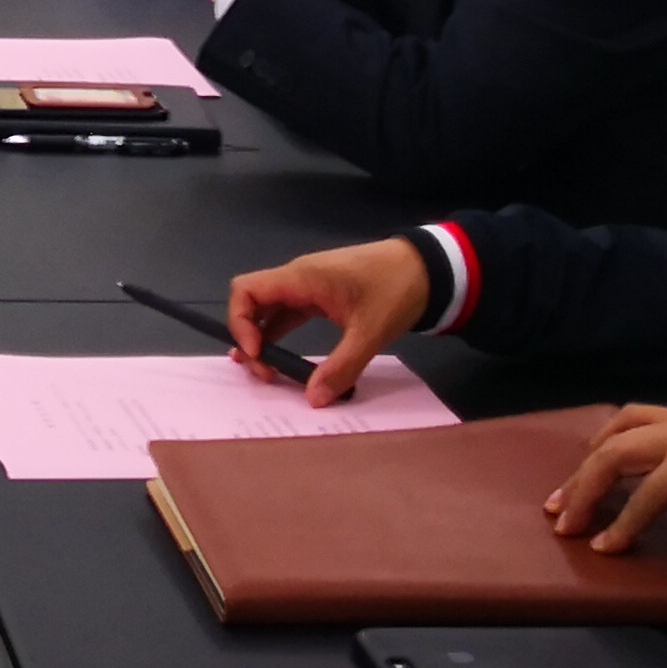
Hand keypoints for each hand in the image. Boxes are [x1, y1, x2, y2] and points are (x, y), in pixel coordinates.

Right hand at [225, 237, 428, 407]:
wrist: (426, 268)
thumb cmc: (395, 290)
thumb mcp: (370, 332)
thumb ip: (342, 367)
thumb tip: (314, 399)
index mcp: (301, 278)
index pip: (246, 290)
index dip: (240, 323)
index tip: (257, 354)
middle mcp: (297, 278)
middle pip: (252, 303)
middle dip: (249, 338)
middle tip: (265, 373)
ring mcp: (307, 286)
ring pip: (269, 311)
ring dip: (263, 339)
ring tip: (269, 371)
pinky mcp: (320, 295)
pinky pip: (288, 314)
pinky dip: (280, 335)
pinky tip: (282, 357)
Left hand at [546, 404, 666, 563]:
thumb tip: (651, 497)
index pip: (634, 420)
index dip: (601, 444)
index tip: (579, 473)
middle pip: (615, 439)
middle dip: (582, 473)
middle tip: (559, 505)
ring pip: (615, 460)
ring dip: (586, 495)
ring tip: (568, 526)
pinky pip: (640, 500)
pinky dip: (620, 526)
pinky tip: (608, 546)